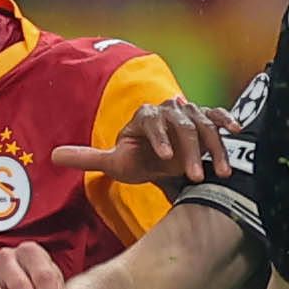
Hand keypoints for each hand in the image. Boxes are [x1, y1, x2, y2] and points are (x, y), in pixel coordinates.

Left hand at [50, 99, 236, 185]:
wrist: (166, 158)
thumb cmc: (140, 160)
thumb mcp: (116, 162)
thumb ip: (88, 158)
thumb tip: (52, 155)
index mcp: (144, 118)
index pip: (151, 121)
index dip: (160, 138)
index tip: (165, 160)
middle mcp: (169, 111)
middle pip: (182, 125)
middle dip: (190, 151)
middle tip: (195, 176)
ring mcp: (190, 115)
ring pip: (204, 125)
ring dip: (213, 148)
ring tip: (221, 173)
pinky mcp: (208, 121)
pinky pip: (218, 117)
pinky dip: (227, 121)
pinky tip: (236, 131)